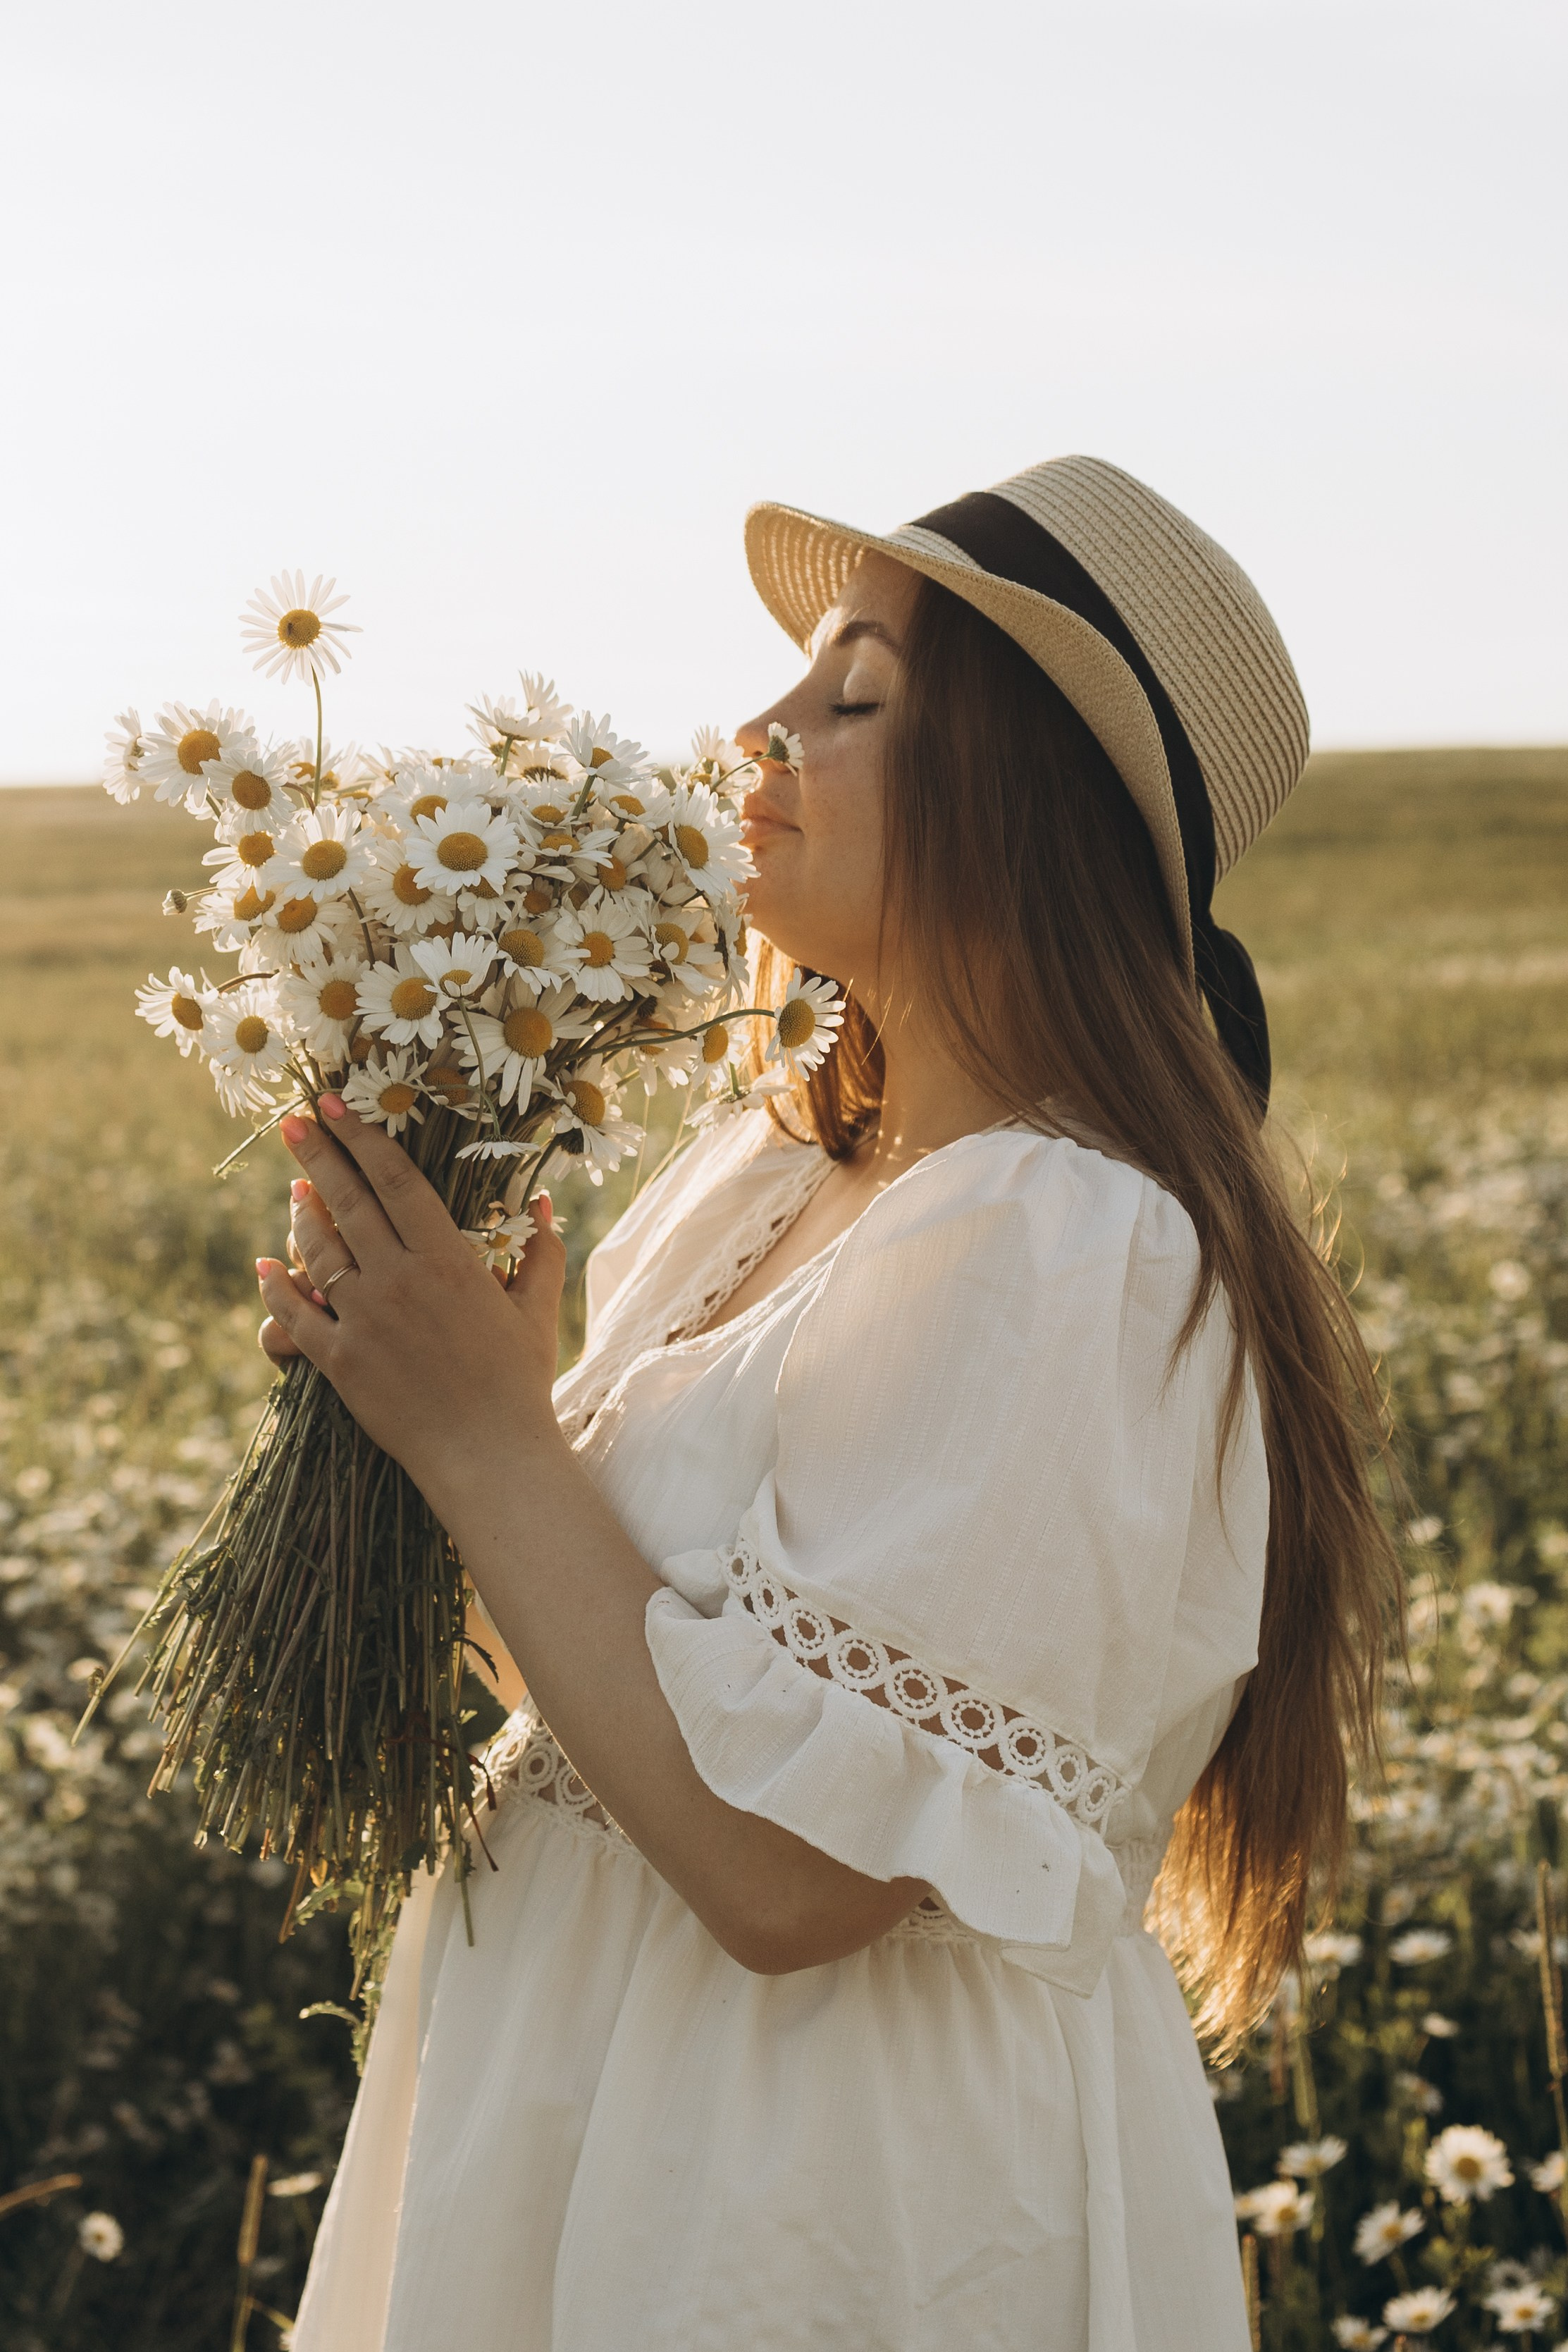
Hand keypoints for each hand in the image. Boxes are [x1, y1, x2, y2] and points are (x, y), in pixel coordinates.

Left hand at [256, 1095, 567, 1505]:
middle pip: (346, 1201)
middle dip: (315, 1155)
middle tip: (292, 1122)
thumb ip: (541, 1249)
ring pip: (317, 1251)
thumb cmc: (520, 1381)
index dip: (361, 1137)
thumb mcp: (538, 1308)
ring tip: (294, 1188)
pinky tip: (265, 1265)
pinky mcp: (339, 1361)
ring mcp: (364, 1319)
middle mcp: (399, 1279)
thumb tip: (541, 1200)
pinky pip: (293, 1314)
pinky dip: (274, 1286)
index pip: (395, 1179)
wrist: (488, 1454)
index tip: (333, 1106)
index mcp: (447, 1259)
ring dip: (301, 1214)